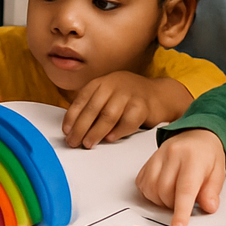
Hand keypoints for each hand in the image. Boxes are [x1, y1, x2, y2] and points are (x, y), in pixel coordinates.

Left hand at [62, 73, 190, 148]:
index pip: (81, 99)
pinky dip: (118, 132)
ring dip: (96, 132)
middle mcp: (113, 85)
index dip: (72, 116)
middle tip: (74, 142)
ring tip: (88, 143)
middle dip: (80, 128)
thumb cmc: (129, 97)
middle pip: (93, 109)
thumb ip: (93, 105)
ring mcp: (128, 94)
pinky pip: (128, 121)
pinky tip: (110, 139)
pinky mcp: (143, 105)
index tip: (66, 131)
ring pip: (108, 116)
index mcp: (101, 82)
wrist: (159, 94)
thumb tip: (74, 127)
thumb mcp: (108, 94)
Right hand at [135, 128, 225, 225]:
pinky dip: (151, 193)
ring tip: (174, 195)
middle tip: (185, 201)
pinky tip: (162, 189)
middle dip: (173, 205)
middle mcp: (172, 154)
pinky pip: (142, 183)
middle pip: (165, 191)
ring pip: (151, 189)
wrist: (195, 136)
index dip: (181, 210)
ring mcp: (157, 155)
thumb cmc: (207, 156)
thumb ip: (212, 191)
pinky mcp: (148, 160)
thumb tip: (208, 208)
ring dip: (161, 200)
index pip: (185, 188)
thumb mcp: (218, 173)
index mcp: (193, 158)